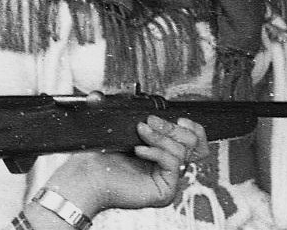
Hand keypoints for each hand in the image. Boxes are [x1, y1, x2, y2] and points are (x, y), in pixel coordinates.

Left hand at [41, 116, 207, 215]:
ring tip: (141, 133)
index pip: (196, 140)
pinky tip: (139, 151)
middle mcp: (169, 166)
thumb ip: (112, 109)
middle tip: (149, 122)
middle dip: (171, 127)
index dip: (193, 127)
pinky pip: (173, 164)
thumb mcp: (116, 127)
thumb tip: (98, 94)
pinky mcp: (165, 191)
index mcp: (165, 151)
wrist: (89, 178)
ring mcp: (168, 180)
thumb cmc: (101, 158)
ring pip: (182, 151)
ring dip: (160, 137)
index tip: (179, 118)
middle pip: (193, 143)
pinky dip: (156, 153)